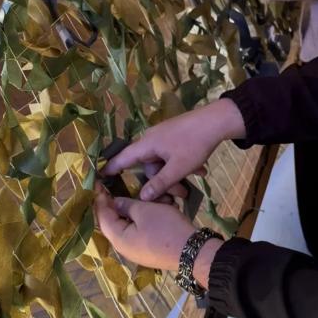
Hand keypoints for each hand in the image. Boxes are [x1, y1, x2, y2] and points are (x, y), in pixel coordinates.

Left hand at [95, 187, 192, 270]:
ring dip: (137, 209)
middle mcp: (123, 247)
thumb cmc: (165, 228)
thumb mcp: (144, 210)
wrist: (191, 251)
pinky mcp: (149, 250)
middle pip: (114, 221)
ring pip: (130, 224)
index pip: (101, 215)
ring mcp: (137, 250)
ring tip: (147, 197)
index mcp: (118, 238)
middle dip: (119, 203)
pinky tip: (159, 207)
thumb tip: (114, 202)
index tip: (98, 183)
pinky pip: (141, 231)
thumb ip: (126, 205)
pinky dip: (146, 218)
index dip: (99, 198)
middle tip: (121, 187)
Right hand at [104, 100, 245, 200]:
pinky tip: (201, 169)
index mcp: (147, 144)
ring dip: (177, 173)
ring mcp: (164, 136)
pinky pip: (173, 155)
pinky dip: (183, 164)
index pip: (122, 158)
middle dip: (164, 181)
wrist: (218, 120)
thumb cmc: (195, 143)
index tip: (99, 178)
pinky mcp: (176, 136)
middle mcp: (152, 139)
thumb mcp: (178, 168)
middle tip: (181, 193)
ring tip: (197, 177)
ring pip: (164, 162)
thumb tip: (142, 197)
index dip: (111, 169)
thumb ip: (160, 183)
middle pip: (150, 166)